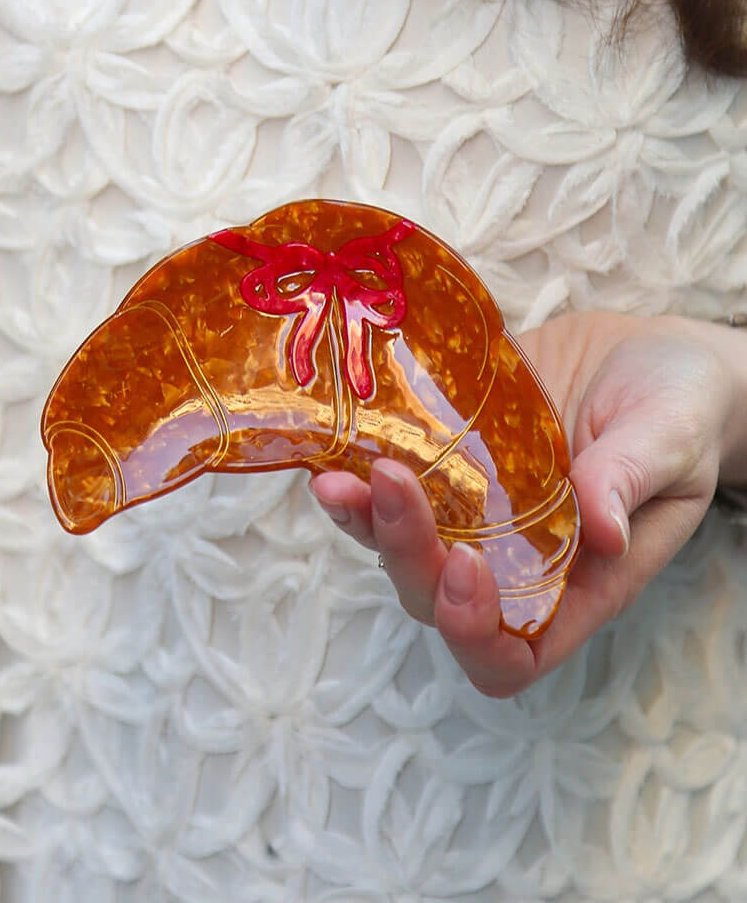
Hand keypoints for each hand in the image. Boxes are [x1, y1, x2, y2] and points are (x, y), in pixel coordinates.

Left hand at [309, 312, 744, 696]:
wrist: (640, 356)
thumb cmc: (676, 407)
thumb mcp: (673, 436)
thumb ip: (635, 479)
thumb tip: (602, 530)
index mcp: (577, 580)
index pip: (511, 653)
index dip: (475, 632)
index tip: (467, 566)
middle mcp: (509, 557)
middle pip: (432, 597)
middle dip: (406, 554)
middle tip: (397, 484)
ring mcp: (467, 510)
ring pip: (394, 544)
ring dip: (362, 520)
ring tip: (337, 478)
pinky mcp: (441, 461)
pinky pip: (383, 483)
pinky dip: (353, 473)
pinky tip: (333, 446)